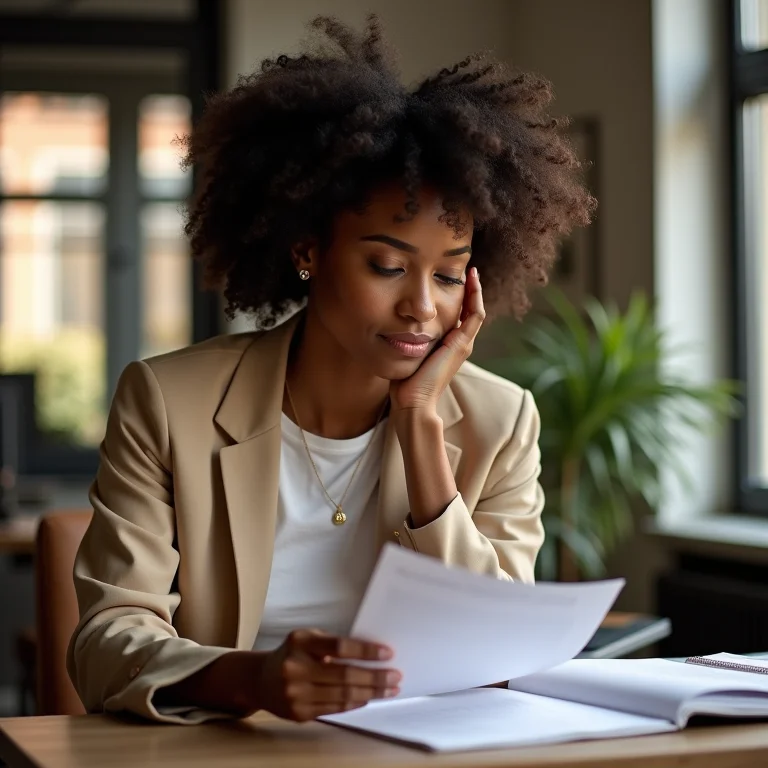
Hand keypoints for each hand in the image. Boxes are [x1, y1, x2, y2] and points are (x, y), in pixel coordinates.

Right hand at [255, 629, 401, 721]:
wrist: (260, 679)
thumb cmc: (293, 653)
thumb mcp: (307, 638)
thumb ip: (332, 643)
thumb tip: (371, 654)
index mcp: (300, 642)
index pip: (339, 647)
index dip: (366, 651)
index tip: (388, 653)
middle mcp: (295, 668)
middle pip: (344, 675)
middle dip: (375, 677)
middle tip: (396, 676)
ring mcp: (295, 694)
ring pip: (342, 696)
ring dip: (371, 693)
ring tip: (389, 689)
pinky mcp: (298, 713)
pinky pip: (334, 709)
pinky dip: (355, 704)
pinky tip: (368, 698)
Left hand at [389, 267, 484, 413]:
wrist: (413, 401)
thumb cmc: (406, 382)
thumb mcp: (408, 353)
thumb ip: (408, 340)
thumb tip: (394, 326)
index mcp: (448, 346)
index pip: (457, 316)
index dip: (457, 298)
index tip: (451, 279)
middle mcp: (460, 343)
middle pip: (469, 311)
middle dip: (468, 290)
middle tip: (466, 270)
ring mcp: (463, 343)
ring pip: (475, 310)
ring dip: (475, 290)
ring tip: (471, 271)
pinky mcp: (462, 344)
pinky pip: (475, 315)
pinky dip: (475, 297)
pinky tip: (471, 281)